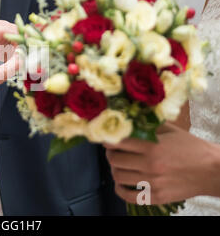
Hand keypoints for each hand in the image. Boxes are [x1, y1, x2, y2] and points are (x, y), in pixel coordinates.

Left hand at [104, 123, 219, 203]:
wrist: (213, 170)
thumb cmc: (191, 147)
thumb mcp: (170, 130)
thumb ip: (148, 126)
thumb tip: (127, 120)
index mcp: (152, 146)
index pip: (117, 142)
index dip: (108, 139)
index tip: (108, 138)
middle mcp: (150, 165)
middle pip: (113, 159)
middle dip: (110, 153)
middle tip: (114, 151)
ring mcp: (153, 183)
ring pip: (118, 176)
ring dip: (115, 169)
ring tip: (120, 165)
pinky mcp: (156, 197)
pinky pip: (128, 196)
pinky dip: (120, 190)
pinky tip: (122, 183)